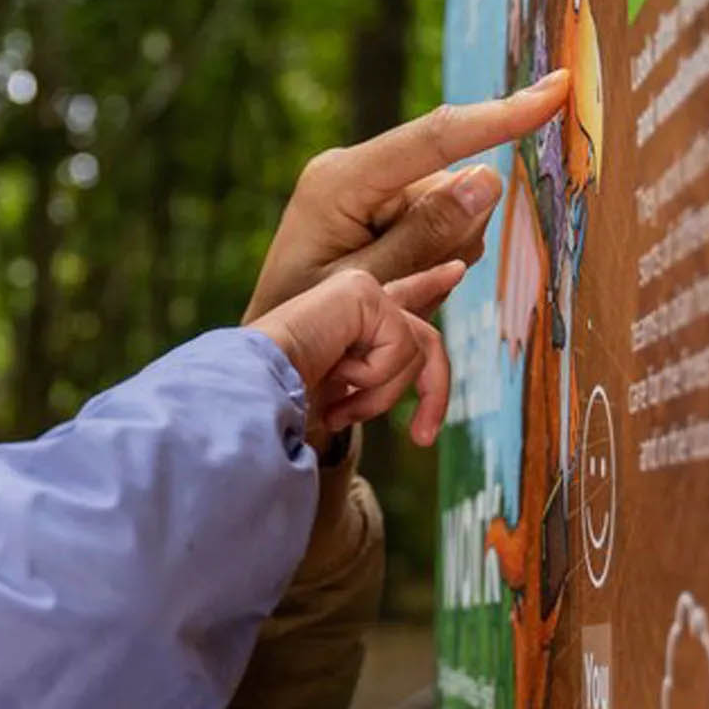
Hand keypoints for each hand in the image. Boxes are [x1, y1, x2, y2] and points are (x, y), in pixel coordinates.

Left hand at [242, 70, 569, 321]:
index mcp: (340, 180)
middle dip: (453, 238)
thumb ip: (425, 236)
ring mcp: (369, 185)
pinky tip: (396, 282)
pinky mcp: (381, 202)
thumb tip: (487, 177)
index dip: (501, 116)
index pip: (435, 138)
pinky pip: (442, 225)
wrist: (280, 349)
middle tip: (407, 289)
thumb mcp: (367, 287)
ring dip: (441, 256)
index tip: (557, 88)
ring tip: (391, 292)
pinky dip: (433, 259)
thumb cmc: (308, 320)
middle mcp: (355, 169)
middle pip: (453, 185)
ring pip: (455, 210)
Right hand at [253, 262, 466, 446]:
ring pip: (418, 350)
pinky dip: (374, 379)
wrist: (251, 392)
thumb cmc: (277, 404)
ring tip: (340, 413)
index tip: (458, 270)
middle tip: (424, 438)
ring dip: (381, 397)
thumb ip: (372, 378)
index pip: (399, 298)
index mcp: (345, 319)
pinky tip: (336, 377)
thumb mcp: (338, 394)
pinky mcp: (365, 293)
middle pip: (425, 337)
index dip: (430, 284)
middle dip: (435, 390)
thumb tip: (407, 377)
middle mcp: (355, 297)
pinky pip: (402, 347)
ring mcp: (361, 291)